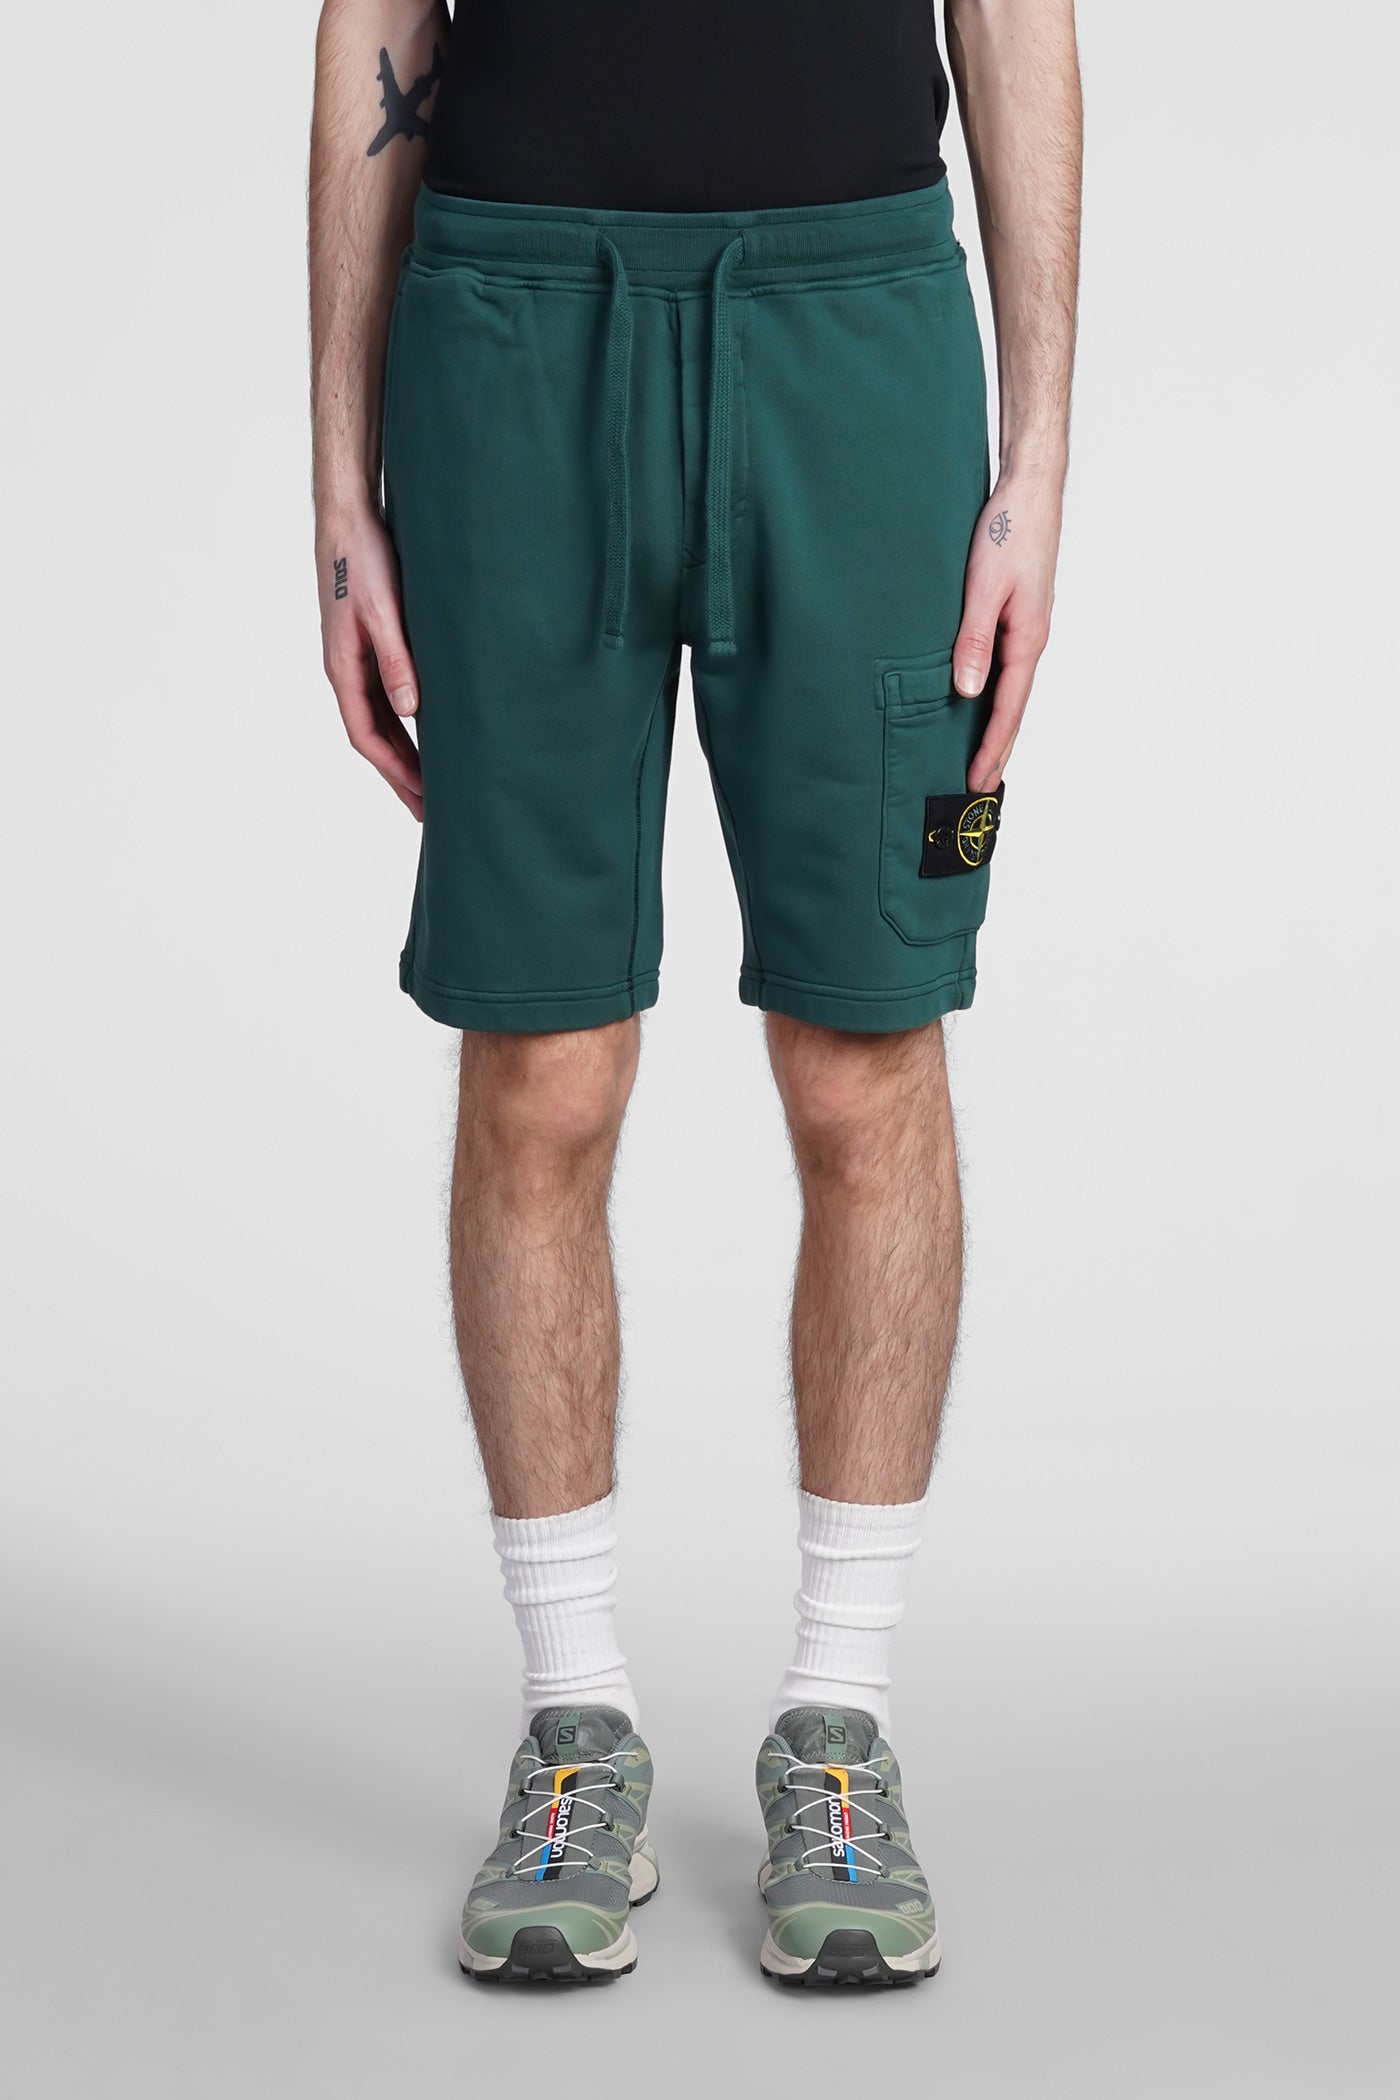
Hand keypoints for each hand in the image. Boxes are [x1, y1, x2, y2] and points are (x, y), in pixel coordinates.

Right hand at [317, 507, 422, 819]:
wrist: (350, 518)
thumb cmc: (365, 559)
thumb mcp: (384, 612)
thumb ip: (396, 662)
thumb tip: (409, 712)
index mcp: (343, 668)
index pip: (367, 736)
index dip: (396, 770)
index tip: (423, 799)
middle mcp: (347, 670)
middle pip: (374, 737)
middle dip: (401, 775)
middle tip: (429, 811)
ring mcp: (357, 659)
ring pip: (381, 719)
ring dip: (404, 753)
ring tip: (431, 783)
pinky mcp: (371, 644)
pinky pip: (387, 696)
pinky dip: (406, 723)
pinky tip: (426, 733)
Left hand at [954, 474, 1061, 793]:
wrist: (1029, 492)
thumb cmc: (1007, 532)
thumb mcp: (983, 587)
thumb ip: (974, 639)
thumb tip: (967, 692)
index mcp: (1027, 640)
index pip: (1007, 709)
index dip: (991, 748)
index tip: (976, 781)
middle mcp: (1032, 641)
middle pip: (1014, 709)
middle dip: (998, 750)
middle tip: (979, 788)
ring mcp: (1028, 630)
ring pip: (1012, 692)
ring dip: (998, 727)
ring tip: (983, 760)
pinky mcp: (1020, 617)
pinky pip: (1008, 670)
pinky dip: (997, 697)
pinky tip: (983, 704)